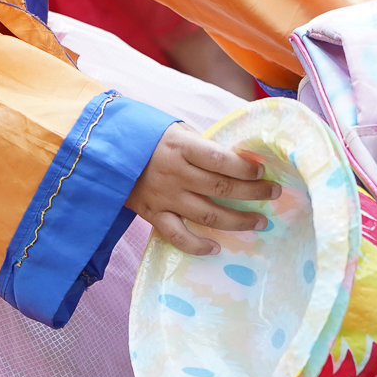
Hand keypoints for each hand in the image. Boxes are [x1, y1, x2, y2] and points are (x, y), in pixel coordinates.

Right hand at [127, 123, 278, 254]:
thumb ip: (202, 144)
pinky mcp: (152, 214)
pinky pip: (177, 236)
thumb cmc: (147, 137)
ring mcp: (163, 196)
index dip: (245, 168)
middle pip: (221, 188)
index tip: (262, 172)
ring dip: (237, 221)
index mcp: (180, 146)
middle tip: (273, 195)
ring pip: (207, 215)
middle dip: (253, 193)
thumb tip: (237, 158)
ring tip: (259, 222)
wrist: (103, 150)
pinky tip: (216, 247)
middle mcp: (174, 172)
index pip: (220, 160)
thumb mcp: (175, 129)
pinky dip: (197, 245)